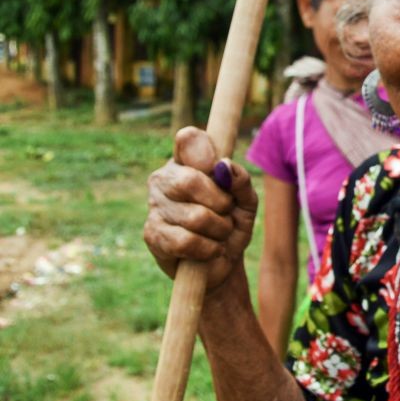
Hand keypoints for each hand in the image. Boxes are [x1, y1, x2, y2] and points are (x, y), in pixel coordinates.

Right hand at [144, 127, 258, 291]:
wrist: (222, 261)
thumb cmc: (232, 222)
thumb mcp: (246, 201)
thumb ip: (241, 181)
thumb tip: (224, 165)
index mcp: (187, 161)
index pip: (188, 139)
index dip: (205, 151)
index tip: (218, 167)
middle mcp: (165, 178)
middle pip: (191, 181)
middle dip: (221, 203)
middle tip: (227, 212)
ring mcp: (155, 206)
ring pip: (195, 216)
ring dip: (220, 230)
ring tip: (219, 233)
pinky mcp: (152, 235)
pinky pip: (186, 241)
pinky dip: (208, 248)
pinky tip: (210, 249)